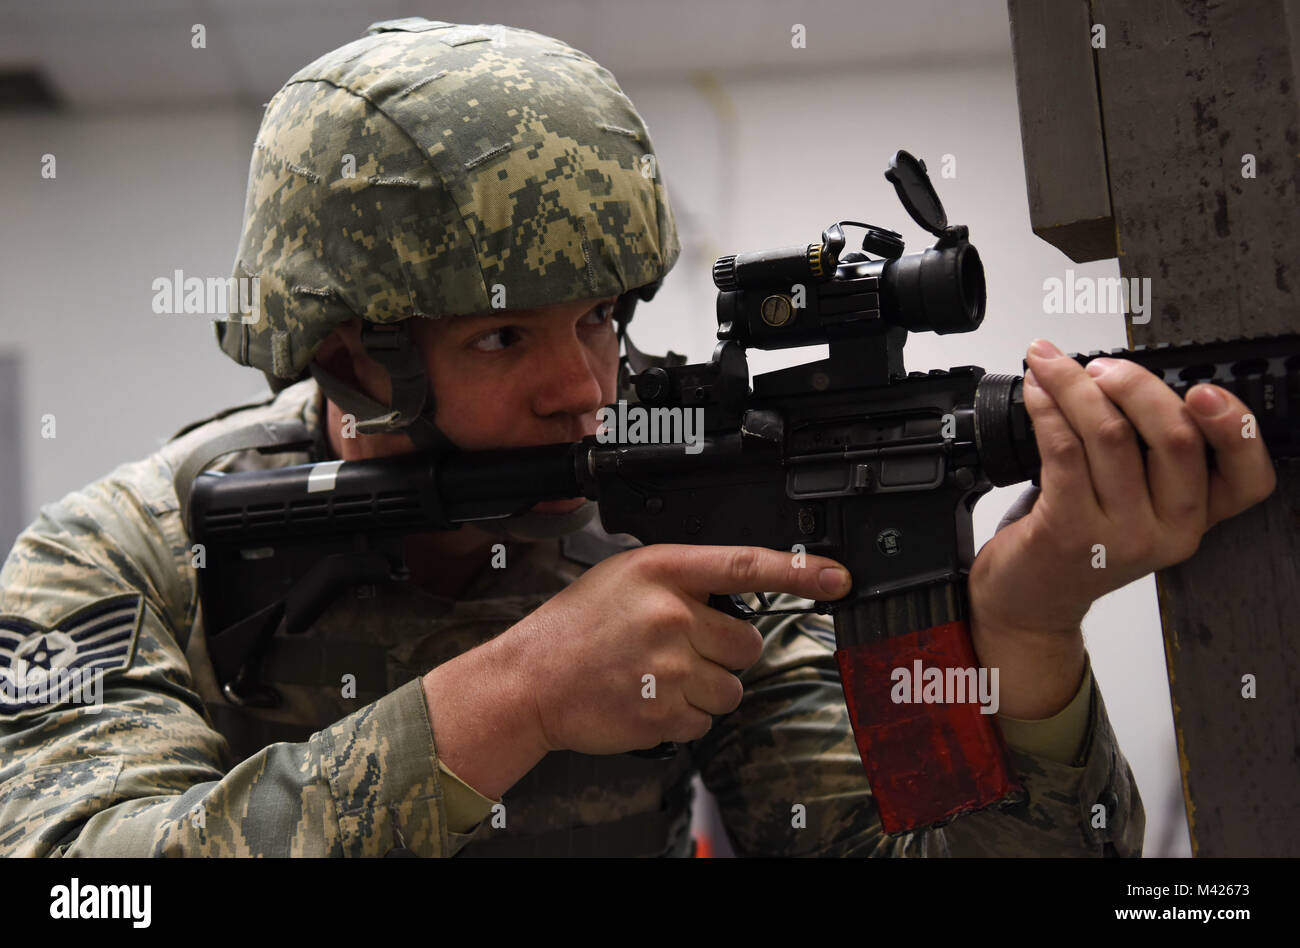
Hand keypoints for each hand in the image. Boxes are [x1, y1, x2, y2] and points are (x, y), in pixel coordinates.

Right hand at [506, 544, 851, 755]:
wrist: (531, 681)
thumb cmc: (575, 627)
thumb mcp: (624, 576)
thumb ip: (682, 579)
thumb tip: (735, 594)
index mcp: (662, 571)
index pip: (747, 564)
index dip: (802, 572)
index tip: (839, 577)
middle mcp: (671, 615)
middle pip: (748, 643)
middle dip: (726, 651)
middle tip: (684, 649)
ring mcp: (670, 668)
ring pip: (732, 687)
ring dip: (707, 687)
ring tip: (661, 676)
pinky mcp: (665, 713)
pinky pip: (706, 720)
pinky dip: (685, 715)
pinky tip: (649, 698)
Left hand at [969, 338, 1276, 639]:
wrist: (1034, 602)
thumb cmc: (1080, 542)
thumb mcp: (1135, 504)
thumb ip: (1151, 454)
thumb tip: (1127, 378)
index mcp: (1197, 517)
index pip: (1249, 475)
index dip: (1234, 425)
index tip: (1202, 389)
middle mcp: (1169, 530)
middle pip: (1174, 437)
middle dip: (1134, 384)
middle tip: (1099, 367)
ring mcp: (1120, 535)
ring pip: (1110, 434)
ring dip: (1074, 386)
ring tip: (1051, 366)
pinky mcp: (1069, 532)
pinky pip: (1063, 449)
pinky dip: (1046, 409)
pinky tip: (1037, 392)